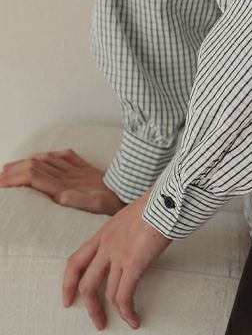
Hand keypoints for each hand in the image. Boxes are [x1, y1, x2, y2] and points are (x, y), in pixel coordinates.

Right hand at [0, 148, 125, 214]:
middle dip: (16, 169)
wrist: (130, 191)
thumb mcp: (95, 206)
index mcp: (67, 186)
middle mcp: (70, 176)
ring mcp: (77, 170)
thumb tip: (59, 195)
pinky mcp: (85, 169)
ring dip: (28, 161)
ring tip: (12, 166)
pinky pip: (65, 157)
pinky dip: (50, 155)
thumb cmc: (113, 203)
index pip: (35, 177)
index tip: (1, 181)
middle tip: (0, 175)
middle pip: (37, 166)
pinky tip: (45, 156)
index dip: (16, 177)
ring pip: (47, 160)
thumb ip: (76, 200)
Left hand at [62, 185, 171, 329]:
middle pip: (86, 284)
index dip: (68, 283)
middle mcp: (107, 245)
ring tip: (125, 321)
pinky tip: (135, 318)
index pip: (75, 261)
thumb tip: (135, 242)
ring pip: (107, 294)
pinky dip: (128, 311)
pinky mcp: (133, 263)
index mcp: (104, 232)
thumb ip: (126, 231)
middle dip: (90, 307)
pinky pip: (125, 295)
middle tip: (98, 320)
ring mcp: (118, 254)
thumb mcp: (132, 215)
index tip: (68, 298)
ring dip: (114, 312)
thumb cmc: (158, 202)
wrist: (168, 197)